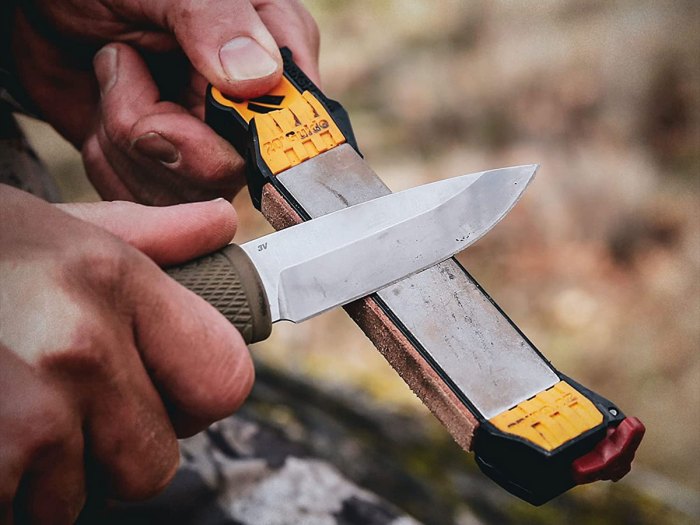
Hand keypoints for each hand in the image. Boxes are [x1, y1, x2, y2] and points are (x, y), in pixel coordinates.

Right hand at [0, 185, 253, 522]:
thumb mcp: (48, 227)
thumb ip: (146, 235)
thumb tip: (217, 226)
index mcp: (113, 280)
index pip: (224, 378)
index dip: (194, 398)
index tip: (164, 395)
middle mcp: (81, 346)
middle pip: (155, 462)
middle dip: (112, 452)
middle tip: (59, 412)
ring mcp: (27, 416)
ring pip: (76, 500)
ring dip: (41, 478)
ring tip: (0, 416)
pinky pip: (20, 516)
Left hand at [9, 0, 319, 203]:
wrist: (42, 8)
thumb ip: (214, 18)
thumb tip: (260, 78)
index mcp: (275, 56)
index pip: (296, 126)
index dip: (247, 136)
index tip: (189, 108)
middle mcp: (249, 111)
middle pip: (228, 172)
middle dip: (158, 130)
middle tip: (123, 63)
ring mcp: (208, 147)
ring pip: (183, 195)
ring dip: (123, 137)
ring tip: (112, 72)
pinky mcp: (167, 172)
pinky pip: (148, 204)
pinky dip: (109, 161)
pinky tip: (101, 114)